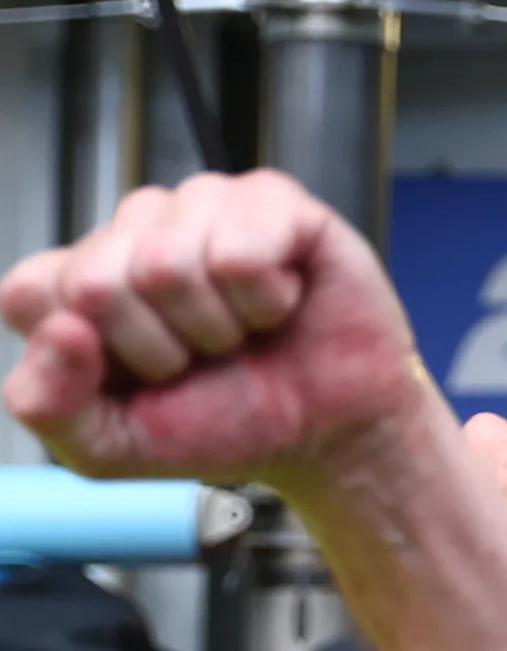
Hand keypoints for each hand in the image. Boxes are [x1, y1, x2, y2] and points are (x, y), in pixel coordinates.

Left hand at [2, 171, 424, 487]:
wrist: (329, 435)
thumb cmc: (227, 425)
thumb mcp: (111, 448)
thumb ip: (48, 406)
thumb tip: (62, 331)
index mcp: (80, 280)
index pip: (33, 291)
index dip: (87, 354)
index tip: (140, 378)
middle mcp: (134, 231)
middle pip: (98, 281)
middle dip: (159, 347)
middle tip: (204, 357)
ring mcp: (202, 206)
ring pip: (165, 261)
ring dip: (216, 325)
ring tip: (244, 331)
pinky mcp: (271, 201)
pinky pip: (239, 249)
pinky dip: (266, 300)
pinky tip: (281, 302)